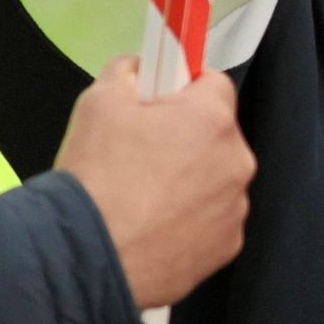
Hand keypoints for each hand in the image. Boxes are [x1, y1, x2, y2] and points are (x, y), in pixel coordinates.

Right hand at [53, 59, 252, 310]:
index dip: (183, 88)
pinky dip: (188, 220)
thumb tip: (141, 67)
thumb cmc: (95, 175)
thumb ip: (127, 72)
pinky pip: (211, 221)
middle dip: (184, 138)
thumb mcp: (97, 102)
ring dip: (189, 181)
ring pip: (215, 179)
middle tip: (140, 153)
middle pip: (216, 135)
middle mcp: (237, 161)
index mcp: (212, 119)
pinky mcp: (227, 246)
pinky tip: (152, 226)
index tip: (159, 101)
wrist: (86, 256)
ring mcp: (236, 207)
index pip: (214, 84)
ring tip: (141, 196)